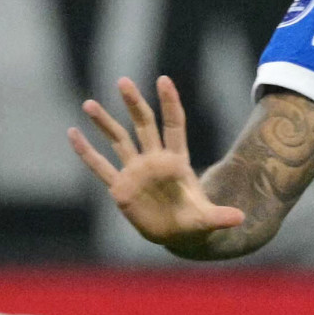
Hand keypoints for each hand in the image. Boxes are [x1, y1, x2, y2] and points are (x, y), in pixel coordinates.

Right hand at [70, 77, 245, 248]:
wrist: (178, 234)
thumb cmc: (194, 221)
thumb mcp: (207, 219)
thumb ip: (220, 217)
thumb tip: (240, 219)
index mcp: (177, 161)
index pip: (173, 125)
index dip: (169, 103)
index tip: (163, 80)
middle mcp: (154, 160)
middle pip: (143, 125)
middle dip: (134, 104)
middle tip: (124, 81)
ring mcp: (135, 172)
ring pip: (118, 140)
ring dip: (104, 123)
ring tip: (89, 104)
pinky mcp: (120, 188)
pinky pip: (100, 167)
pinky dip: (86, 152)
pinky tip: (72, 134)